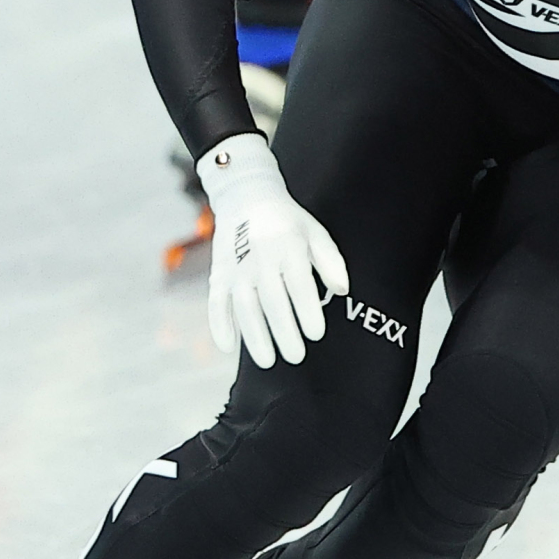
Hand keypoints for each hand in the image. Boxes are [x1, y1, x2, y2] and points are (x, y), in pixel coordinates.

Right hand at [196, 134, 347, 368]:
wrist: (246, 198)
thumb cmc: (289, 223)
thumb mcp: (315, 233)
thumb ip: (331, 261)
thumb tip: (342, 290)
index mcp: (288, 245)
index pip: (299, 284)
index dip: (307, 310)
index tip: (317, 334)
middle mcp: (260, 257)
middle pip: (272, 300)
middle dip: (284, 331)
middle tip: (297, 356)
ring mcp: (236, 266)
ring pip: (244, 306)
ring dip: (254, 336)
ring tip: (268, 361)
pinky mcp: (219, 273)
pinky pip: (216, 302)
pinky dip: (219, 325)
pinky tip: (229, 347)